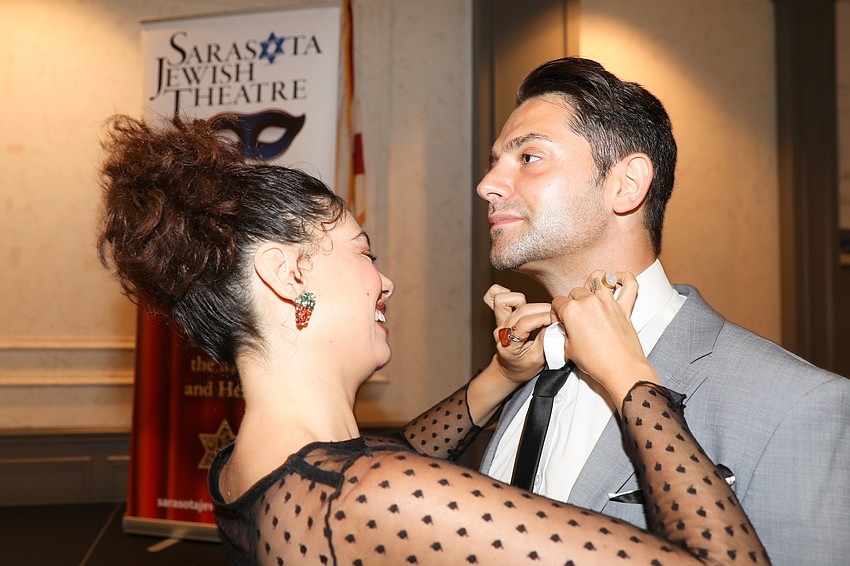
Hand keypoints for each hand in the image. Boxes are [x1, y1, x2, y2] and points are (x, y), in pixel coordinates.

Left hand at [483, 284, 550, 384]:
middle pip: (521, 310)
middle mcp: (501, 330)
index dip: (544, 318)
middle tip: (555, 315)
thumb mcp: (539, 359)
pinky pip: (495, 297)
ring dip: (525, 301)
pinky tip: (519, 301)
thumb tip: (555, 322)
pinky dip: (507, 294)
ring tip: (537, 311)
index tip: (558, 319)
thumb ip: (546, 340)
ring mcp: (499, 321)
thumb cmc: (523, 367)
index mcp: (508, 344)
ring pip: (506, 300)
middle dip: (542, 309)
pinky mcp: (499, 315)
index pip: (525, 323)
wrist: (509, 369)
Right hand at [551, 271, 657, 407]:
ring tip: (592, 292)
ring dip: (593, 283)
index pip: (558, 302)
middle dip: (572, 301)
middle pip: (576, 291)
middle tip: (575, 315)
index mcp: (572, 311)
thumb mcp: (569, 349)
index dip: (556, 312)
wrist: (620, 369)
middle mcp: (590, 302)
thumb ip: (566, 334)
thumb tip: (568, 330)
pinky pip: (630, 285)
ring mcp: (608, 303)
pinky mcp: (624, 308)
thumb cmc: (597, 362)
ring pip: (599, 278)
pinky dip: (625, 278)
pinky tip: (618, 279)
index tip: (560, 321)